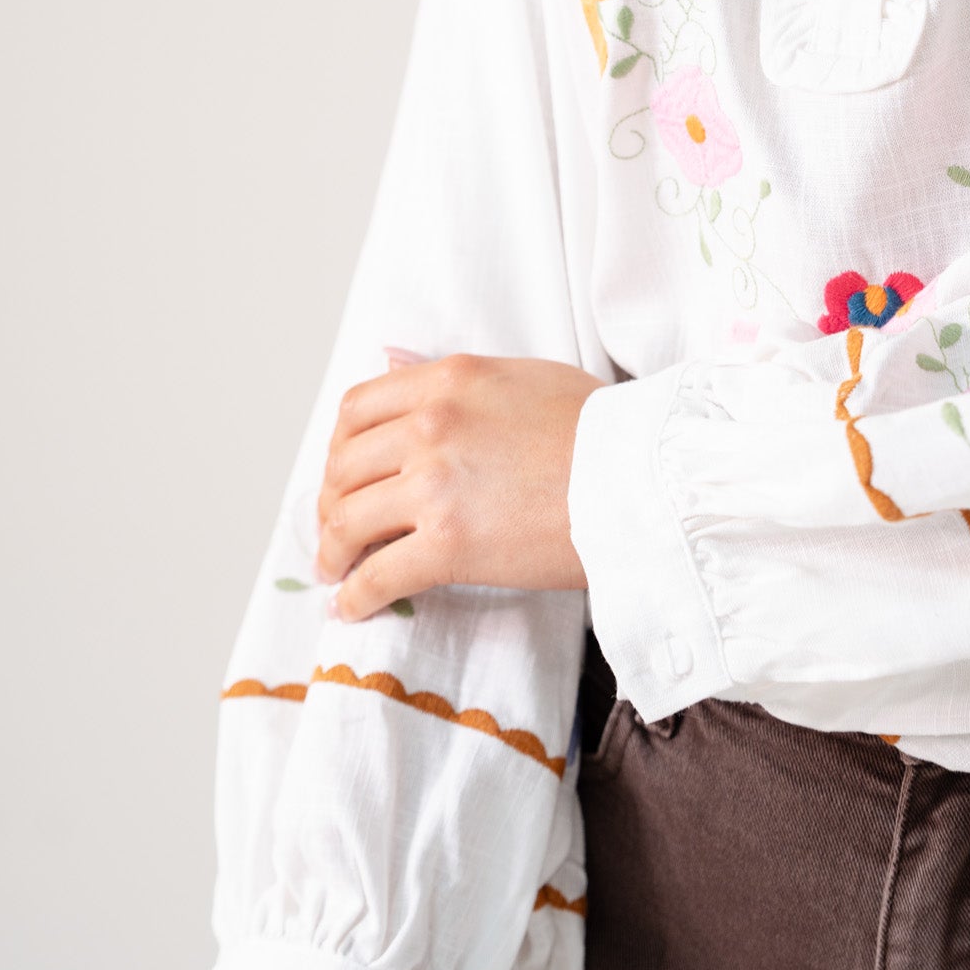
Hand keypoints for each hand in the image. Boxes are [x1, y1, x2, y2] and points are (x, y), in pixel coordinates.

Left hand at [314, 352, 602, 619]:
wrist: (638, 480)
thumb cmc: (599, 429)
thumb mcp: (521, 376)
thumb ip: (450, 376)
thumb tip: (390, 361)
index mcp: (448, 380)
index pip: (357, 408)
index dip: (340, 446)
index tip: (344, 471)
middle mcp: (430, 426)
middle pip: (343, 466)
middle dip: (331, 501)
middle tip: (338, 526)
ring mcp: (434, 485)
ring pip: (348, 520)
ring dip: (334, 551)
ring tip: (337, 570)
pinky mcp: (447, 545)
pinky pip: (378, 576)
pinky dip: (355, 597)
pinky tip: (351, 608)